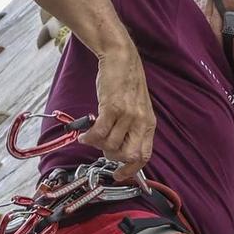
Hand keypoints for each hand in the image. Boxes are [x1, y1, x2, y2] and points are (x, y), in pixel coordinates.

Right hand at [83, 51, 155, 176]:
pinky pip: (99, 133)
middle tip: (102, 148)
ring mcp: (128, 115)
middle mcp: (141, 122)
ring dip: (98, 146)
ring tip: (91, 136)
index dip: (131, 170)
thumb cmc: (126, 83)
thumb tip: (117, 148)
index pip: (144, 156)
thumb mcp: (137, 109)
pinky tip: (84, 135)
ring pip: (111, 146)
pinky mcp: (112, 108)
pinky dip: (89, 138)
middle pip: (129, 156)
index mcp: (148, 124)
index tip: (119, 175)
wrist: (121, 59)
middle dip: (112, 158)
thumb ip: (132, 128)